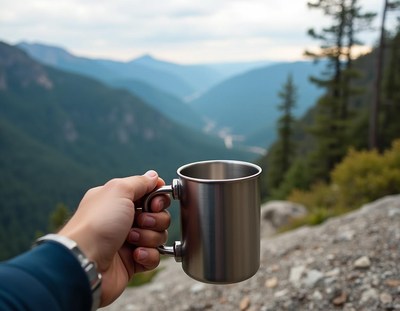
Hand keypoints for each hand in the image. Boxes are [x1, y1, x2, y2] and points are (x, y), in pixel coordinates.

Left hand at [59, 170, 170, 305]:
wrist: (84, 262)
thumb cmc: (97, 224)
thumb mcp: (118, 191)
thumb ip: (140, 182)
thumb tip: (154, 176)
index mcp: (118, 200)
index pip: (149, 194)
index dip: (158, 198)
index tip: (155, 203)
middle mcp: (124, 219)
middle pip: (158, 215)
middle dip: (154, 219)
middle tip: (140, 221)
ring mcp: (129, 241)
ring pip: (158, 235)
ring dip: (148, 237)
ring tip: (131, 240)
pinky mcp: (133, 261)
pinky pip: (154, 256)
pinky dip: (148, 255)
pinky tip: (134, 255)